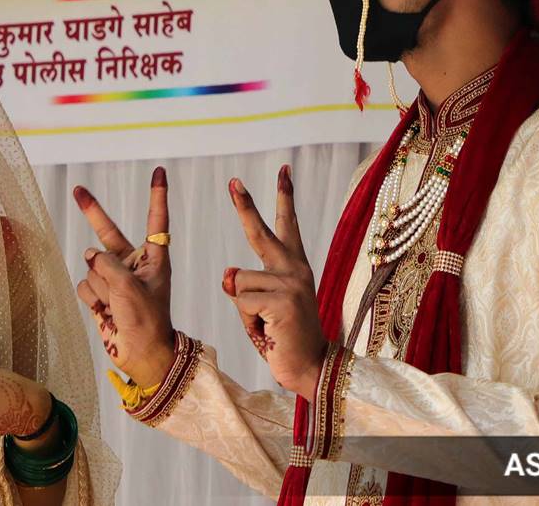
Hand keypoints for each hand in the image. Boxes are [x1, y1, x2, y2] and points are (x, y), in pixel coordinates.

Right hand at [73, 167, 174, 387]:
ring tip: (117, 306)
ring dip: (101, 287)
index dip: (157, 196)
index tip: (160, 172)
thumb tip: (89, 256)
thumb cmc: (147, 321)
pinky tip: (105, 312)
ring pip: (93, 267)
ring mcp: (115, 280)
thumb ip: (107, 264)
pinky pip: (85, 285)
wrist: (142, 357)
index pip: (156, 221)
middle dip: (92, 212)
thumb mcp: (130, 287)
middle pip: (108, 232)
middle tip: (78, 190)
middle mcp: (134, 265)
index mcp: (154, 259)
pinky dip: (92, 298)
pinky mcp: (100, 296)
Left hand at [224, 165, 325, 399]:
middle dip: (244, 206)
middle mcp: (296, 269)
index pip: (288, 225)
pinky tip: (268, 331)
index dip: (284, 197)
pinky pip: (241, 301)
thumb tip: (228, 273)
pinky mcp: (282, 301)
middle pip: (262, 233)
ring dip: (243, 309)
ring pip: (237, 280)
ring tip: (265, 325)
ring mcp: (291, 284)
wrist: (310, 368)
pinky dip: (247, 321)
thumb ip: (246, 285)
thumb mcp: (263, 306)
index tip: (283, 170)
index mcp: (295, 267)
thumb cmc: (283, 337)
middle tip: (232, 181)